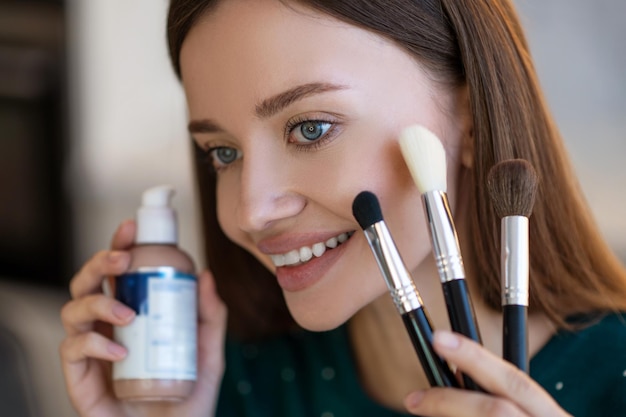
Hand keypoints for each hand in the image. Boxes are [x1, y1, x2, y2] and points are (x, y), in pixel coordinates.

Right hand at [59, 220, 227, 416]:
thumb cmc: (187, 398)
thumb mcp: (207, 353)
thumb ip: (210, 317)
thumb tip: (207, 275)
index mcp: (133, 314)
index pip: (119, 273)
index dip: (119, 246)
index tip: (132, 227)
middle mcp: (107, 327)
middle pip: (87, 282)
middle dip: (100, 262)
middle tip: (123, 259)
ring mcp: (91, 351)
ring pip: (73, 309)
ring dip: (99, 301)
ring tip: (129, 314)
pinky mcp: (79, 378)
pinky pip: (72, 349)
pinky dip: (94, 343)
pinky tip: (122, 351)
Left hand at [404, 330, 571, 416]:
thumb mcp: (533, 415)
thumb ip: (504, 398)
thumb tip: (455, 376)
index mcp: (549, 415)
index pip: (513, 380)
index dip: (474, 357)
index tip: (438, 339)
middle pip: (494, 411)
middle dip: (448, 402)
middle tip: (411, 399)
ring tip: (423, 413)